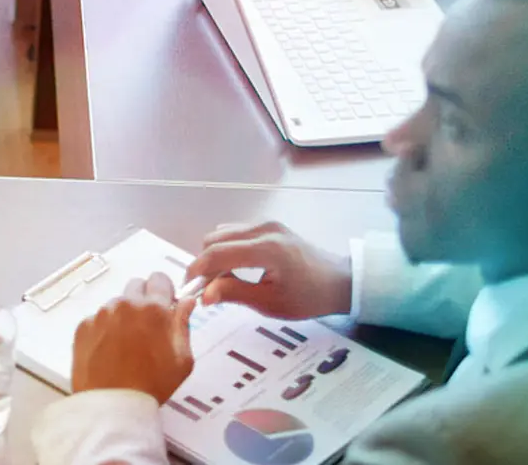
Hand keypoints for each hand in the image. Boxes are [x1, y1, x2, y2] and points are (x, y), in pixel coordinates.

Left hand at [71, 274, 195, 400]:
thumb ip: (184, 325)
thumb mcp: (182, 359)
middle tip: (147, 326)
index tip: (165, 302)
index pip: (160, 279)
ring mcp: (102, 314)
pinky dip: (104, 329)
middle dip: (144, 300)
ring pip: (116, 303)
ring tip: (128, 345)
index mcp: (153, 309)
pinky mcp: (84, 326)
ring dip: (123, 316)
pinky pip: (97, 319)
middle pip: (136, 286)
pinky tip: (111, 350)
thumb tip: (186, 304)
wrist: (113, 404)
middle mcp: (125, 305)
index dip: (164, 291)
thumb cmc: (149, 385)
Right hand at [185, 221, 351, 319]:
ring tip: (221, 280)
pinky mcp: (268, 225)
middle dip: (204, 263)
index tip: (188, 288)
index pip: (218, 253)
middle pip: (215, 239)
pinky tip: (234, 268)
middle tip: (205, 288)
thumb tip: (204, 295)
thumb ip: (235, 294)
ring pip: (222, 233)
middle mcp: (263, 229)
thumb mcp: (271, 303)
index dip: (197, 270)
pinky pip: (235, 232)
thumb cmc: (309, 297)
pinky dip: (226, 249)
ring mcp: (266, 224)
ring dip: (214, 255)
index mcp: (266, 249)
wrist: (340, 281)